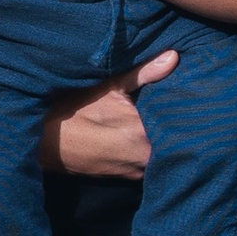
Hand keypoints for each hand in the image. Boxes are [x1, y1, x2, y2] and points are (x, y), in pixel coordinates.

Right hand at [40, 52, 176, 178]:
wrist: (45, 143)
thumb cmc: (73, 110)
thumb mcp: (107, 86)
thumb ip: (143, 73)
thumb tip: (173, 57)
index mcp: (141, 133)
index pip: (180, 124)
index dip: (186, 112)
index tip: (192, 100)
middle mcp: (142, 158)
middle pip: (174, 142)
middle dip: (179, 127)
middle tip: (184, 109)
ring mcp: (135, 171)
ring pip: (163, 156)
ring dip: (166, 142)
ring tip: (167, 123)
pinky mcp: (127, 178)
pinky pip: (149, 165)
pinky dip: (153, 153)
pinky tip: (150, 139)